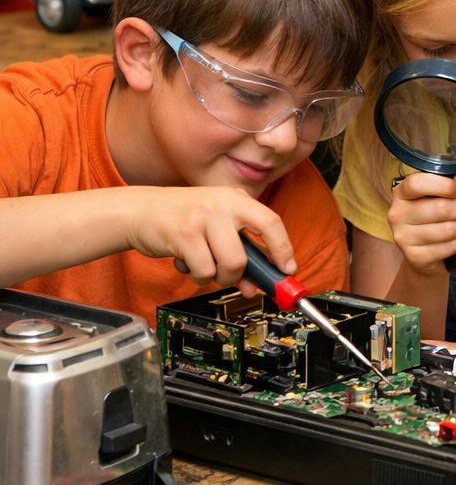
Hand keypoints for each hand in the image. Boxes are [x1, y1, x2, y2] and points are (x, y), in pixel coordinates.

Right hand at [123, 186, 296, 296]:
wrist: (139, 210)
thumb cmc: (182, 219)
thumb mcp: (217, 226)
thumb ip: (240, 252)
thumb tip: (257, 286)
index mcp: (236, 198)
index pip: (271, 222)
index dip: (283, 249)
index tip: (287, 269)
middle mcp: (222, 203)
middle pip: (246, 255)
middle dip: (240, 276)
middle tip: (232, 277)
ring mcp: (202, 217)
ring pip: (228, 266)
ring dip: (217, 277)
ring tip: (204, 265)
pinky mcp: (182, 233)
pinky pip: (203, 271)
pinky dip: (198, 276)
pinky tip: (188, 262)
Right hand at [387, 172, 455, 274]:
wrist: (421, 252)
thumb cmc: (430, 216)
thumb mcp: (434, 196)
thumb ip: (447, 184)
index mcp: (401, 194)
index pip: (417, 183)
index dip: (444, 185)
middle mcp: (397, 215)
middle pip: (440, 208)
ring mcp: (404, 238)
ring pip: (448, 229)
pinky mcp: (415, 257)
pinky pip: (449, 247)